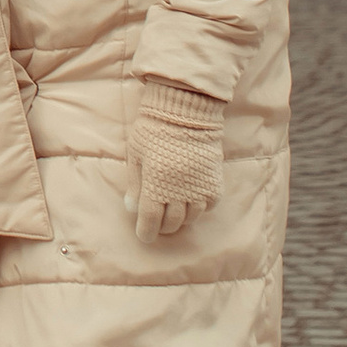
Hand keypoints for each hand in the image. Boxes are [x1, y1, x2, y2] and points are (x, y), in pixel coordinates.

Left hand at [126, 80, 224, 237]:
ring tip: (173, 215)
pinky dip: (199, 209)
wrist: (186, 110)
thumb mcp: (136, 155)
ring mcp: (199, 187)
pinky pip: (208, 205)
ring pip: (191, 217)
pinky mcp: (214, 181)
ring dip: (180, 220)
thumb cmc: (154, 129)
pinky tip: (191, 202)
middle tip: (157, 225)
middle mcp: (179, 190)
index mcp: (156, 183)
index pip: (150, 219)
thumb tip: (131, 209)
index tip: (144, 235)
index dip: (146, 231)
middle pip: (172, 222)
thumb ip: (134, 184)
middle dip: (162, 227)